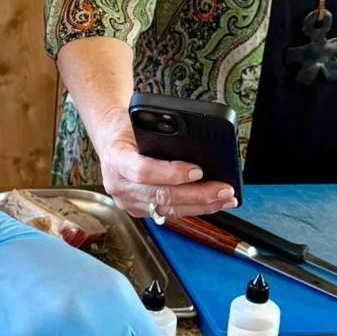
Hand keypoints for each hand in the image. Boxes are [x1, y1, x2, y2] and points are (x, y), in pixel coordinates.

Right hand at [96, 108, 237, 218]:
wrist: (112, 141)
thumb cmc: (128, 130)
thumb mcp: (140, 122)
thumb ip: (160, 134)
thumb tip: (199, 146)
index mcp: (116, 159)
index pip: (143, 171)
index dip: (172, 173)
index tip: (198, 171)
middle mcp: (118, 185)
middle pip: (161, 195)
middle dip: (198, 194)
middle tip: (224, 190)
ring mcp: (127, 201)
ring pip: (168, 209)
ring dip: (201, 205)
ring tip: (225, 199)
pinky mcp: (138, 210)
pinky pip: (168, 213)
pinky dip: (192, 209)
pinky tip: (210, 204)